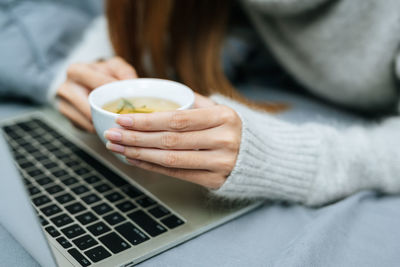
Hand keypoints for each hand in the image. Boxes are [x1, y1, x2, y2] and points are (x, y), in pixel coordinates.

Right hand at [56, 57, 136, 131]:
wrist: (85, 82)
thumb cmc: (103, 74)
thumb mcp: (114, 66)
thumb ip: (125, 72)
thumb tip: (131, 83)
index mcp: (76, 71)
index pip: (100, 84)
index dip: (118, 93)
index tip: (133, 100)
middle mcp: (65, 88)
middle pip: (92, 107)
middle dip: (111, 112)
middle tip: (128, 116)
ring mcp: (64, 106)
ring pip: (90, 121)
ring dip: (107, 122)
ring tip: (123, 121)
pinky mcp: (69, 120)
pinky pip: (88, 128)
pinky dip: (101, 127)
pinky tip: (111, 123)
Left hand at [104, 94, 241, 188]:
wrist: (262, 158)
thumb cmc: (235, 130)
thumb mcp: (221, 110)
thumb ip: (194, 103)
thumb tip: (160, 96)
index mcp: (224, 117)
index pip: (178, 119)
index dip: (147, 121)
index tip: (123, 119)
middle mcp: (224, 140)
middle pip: (170, 140)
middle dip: (136, 138)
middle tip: (111, 135)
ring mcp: (221, 163)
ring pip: (171, 159)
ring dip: (139, 154)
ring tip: (118, 148)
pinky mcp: (216, 181)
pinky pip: (178, 174)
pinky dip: (153, 167)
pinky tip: (135, 160)